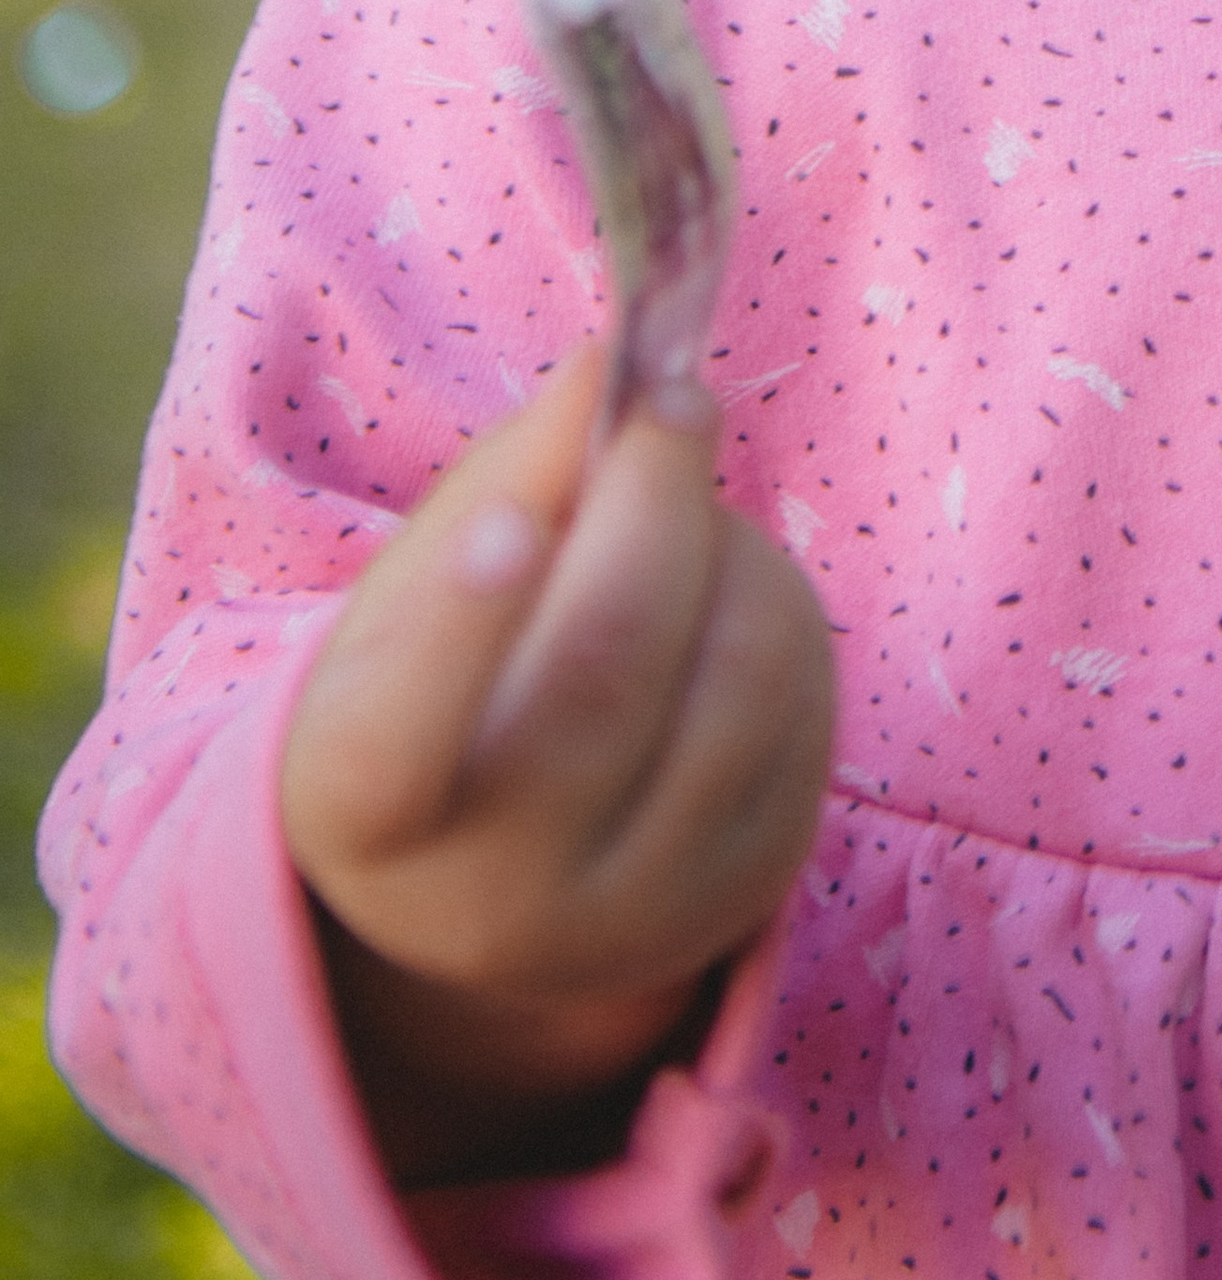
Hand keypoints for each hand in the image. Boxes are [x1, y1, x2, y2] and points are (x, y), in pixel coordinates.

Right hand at [281, 343, 835, 1184]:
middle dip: (652, 502)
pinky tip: (721, 591)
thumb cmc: (447, 688)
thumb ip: (513, 477)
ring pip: (731, 680)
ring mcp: (634, 913)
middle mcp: (494, 896)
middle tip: (672, 399)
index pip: (398, 739)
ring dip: (729, 547)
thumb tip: (609, 367)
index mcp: (363, 813)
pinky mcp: (750, 885)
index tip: (512, 523)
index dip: (458, 632)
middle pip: (603, 670)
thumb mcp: (420, 591)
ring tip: (683, 505)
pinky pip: (800, 705)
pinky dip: (775, 605)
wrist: (504, 879)